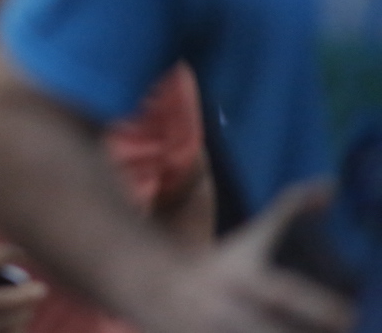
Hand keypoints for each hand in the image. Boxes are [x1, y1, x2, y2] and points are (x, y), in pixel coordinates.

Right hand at [0, 244, 46, 332]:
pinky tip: (14, 326)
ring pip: (6, 326)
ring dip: (22, 317)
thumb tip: (5, 267)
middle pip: (4, 302)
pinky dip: (9, 332)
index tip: (21, 252)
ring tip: (27, 309)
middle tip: (41, 289)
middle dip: (28, 295)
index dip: (8, 253)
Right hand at [136, 183, 355, 332]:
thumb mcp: (251, 237)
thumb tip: (331, 185)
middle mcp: (224, 308)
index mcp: (239, 277)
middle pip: (265, 332)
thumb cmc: (218, 263)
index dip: (316, 305)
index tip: (349, 315)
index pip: (281, 291)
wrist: (152, 285)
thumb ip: (289, 209)